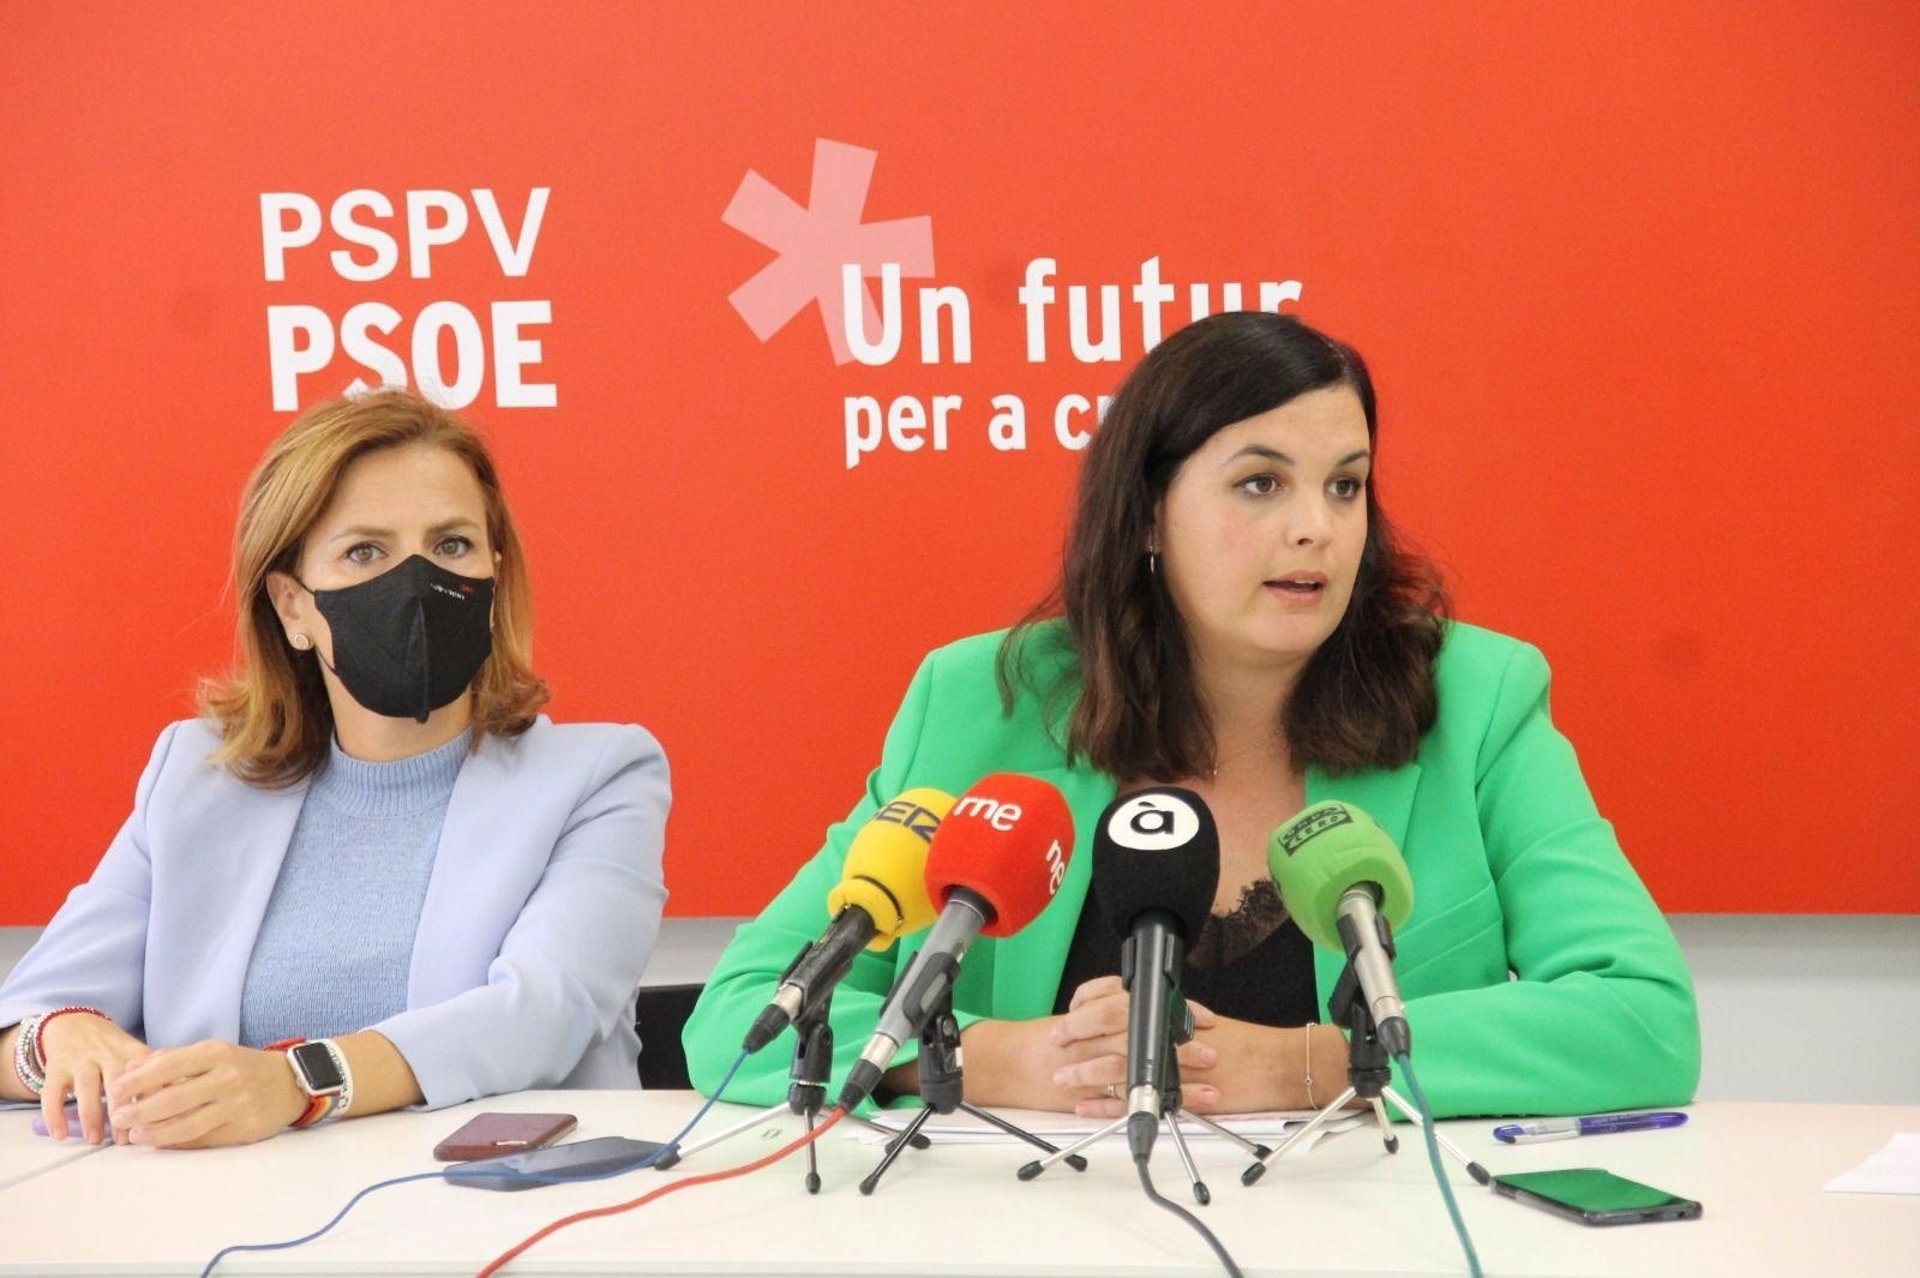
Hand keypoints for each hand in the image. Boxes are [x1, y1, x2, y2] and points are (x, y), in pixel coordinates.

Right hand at [35, 1013, 150, 1144]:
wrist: (73, 1024)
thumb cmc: (113, 1049)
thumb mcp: (137, 1055)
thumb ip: (156, 1077)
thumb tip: (182, 1109)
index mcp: (134, 1053)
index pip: (150, 1075)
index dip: (154, 1100)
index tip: (158, 1125)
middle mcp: (108, 1054)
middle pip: (118, 1083)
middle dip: (123, 1111)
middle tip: (127, 1140)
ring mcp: (81, 1060)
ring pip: (87, 1088)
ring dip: (92, 1116)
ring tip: (96, 1141)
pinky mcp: (56, 1067)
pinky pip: (53, 1093)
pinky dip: (55, 1115)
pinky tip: (61, 1135)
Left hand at [106, 1041, 308, 1148]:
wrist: (291, 1082)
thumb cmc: (242, 1067)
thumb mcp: (212, 1053)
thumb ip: (172, 1059)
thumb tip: (131, 1068)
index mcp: (217, 1053)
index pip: (168, 1065)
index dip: (137, 1079)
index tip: (115, 1090)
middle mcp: (228, 1077)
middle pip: (174, 1098)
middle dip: (139, 1110)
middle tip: (117, 1118)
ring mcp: (238, 1105)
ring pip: (187, 1124)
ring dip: (155, 1133)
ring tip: (134, 1136)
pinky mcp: (245, 1129)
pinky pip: (204, 1139)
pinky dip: (178, 1143)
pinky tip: (161, 1142)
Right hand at [957, 976, 1218, 1115]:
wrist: (1004, 1062)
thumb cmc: (1040, 1041)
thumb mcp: (1076, 1017)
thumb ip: (1107, 1012)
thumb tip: (1150, 1009)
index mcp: (1092, 1013)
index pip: (1138, 1005)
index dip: (1172, 1010)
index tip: (1202, 1017)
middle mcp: (1091, 1037)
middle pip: (1140, 1034)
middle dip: (1177, 1042)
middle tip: (1209, 1048)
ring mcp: (1088, 1066)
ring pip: (1135, 1069)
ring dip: (1173, 1078)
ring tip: (1206, 1085)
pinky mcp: (1085, 1094)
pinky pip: (1121, 1100)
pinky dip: (1147, 1105)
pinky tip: (1173, 1110)